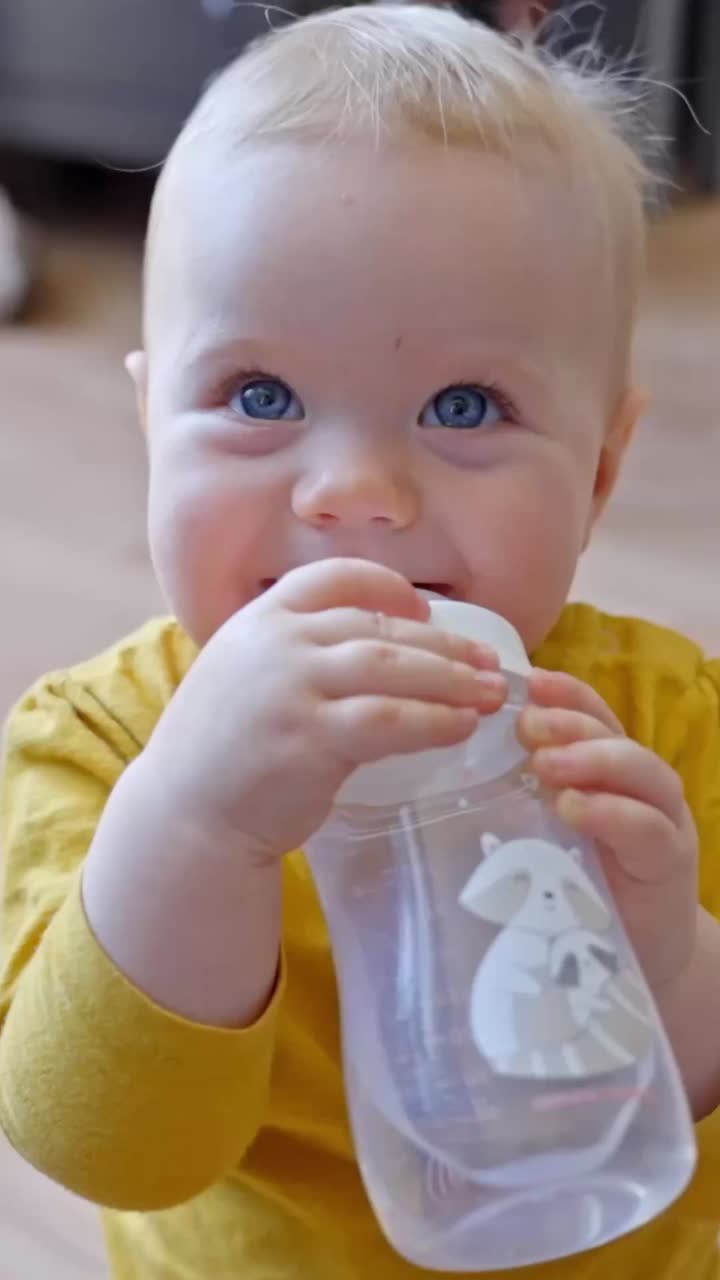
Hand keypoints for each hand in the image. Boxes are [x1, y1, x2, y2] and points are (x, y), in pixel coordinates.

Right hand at [148, 559, 505, 861]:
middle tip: (490, 663)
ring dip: (452, 680)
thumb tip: (387, 650)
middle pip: (378, 627)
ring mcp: (292, 687)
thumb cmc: (224, 749)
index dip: (388, 588)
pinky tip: (461, 727)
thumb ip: (300, 653)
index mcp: (261, 619)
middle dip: (444, 646)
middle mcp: (276, 642)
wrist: (184, 812)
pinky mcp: (310, 739)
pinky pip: (391, 720)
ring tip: (491, 694)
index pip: (334, 578)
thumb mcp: (247, 675)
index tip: (425, 612)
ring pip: (392, 668)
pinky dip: (435, 721)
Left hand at [517, 669, 698, 994]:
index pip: (591, 714)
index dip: (564, 693)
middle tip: (524, 725)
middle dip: (569, 722)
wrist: (638, 956)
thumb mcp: (542, 836)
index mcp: (607, 770)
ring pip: (640, 772)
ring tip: (545, 763)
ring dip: (592, 759)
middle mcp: (640, 786)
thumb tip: (446, 765)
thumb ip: (517, 800)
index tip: (527, 681)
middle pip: (613, 733)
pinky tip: (574, 809)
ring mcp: (662, 821)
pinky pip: (647, 828)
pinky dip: (612, 813)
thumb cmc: (578, 890)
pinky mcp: (669, 864)